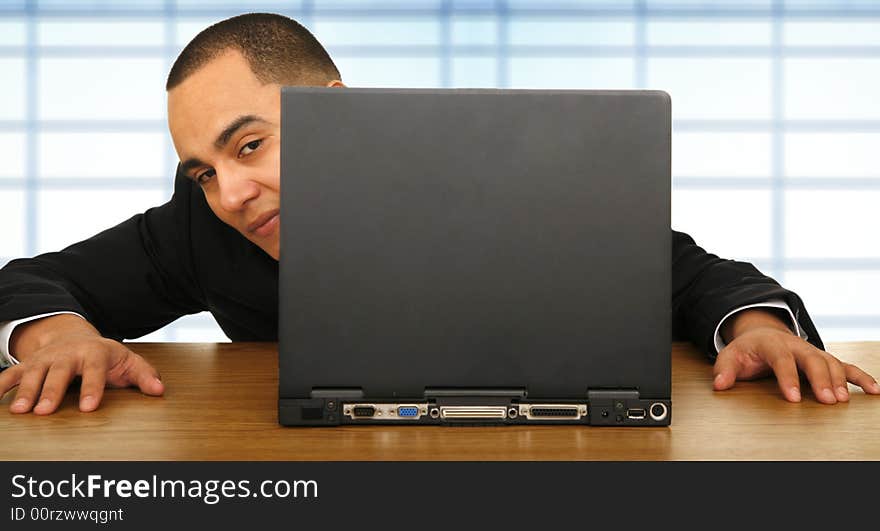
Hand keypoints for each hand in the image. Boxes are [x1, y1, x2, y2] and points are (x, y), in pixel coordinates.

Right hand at [0, 314, 163, 414]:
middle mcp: (67, 356)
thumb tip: (160, 390)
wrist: (73, 337)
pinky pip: (9, 375)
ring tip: (20, 412)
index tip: (90, 408)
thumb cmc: (104, 356)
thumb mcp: (127, 362)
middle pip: (59, 374)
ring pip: (32, 374)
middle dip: (51, 392)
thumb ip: (144, 375)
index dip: (93, 389)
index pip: (95, 372)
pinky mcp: (27, 365)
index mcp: (95, 354)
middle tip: (44, 411)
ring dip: (24, 391)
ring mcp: (45, 360)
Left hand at [712, 309, 879, 402]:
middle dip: (821, 380)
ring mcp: (812, 351)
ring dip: (840, 380)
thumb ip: (724, 369)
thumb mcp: (730, 356)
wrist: (762, 333)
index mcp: (772, 343)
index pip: (782, 359)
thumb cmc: (747, 350)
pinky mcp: (824, 359)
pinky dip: (861, 377)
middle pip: (812, 359)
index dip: (788, 378)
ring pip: (831, 362)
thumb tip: (719, 384)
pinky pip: (845, 366)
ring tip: (842, 401)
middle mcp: (796, 345)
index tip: (793, 398)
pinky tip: (874, 390)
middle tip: (828, 401)